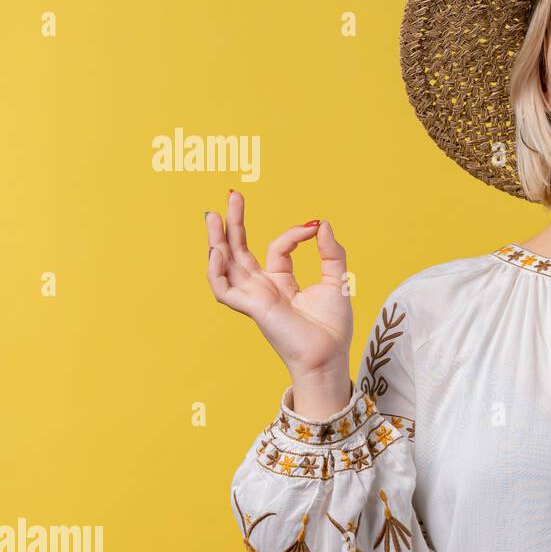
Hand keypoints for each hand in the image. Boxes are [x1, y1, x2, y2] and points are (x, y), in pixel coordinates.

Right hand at [204, 190, 353, 384]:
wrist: (329, 356)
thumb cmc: (333, 327)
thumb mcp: (337, 280)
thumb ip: (331, 252)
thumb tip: (321, 223)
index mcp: (281, 283)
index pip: (277, 249)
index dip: (293, 234)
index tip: (314, 227)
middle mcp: (263, 289)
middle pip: (239, 251)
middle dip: (234, 224)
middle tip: (232, 195)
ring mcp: (254, 298)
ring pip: (225, 265)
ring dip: (216, 240)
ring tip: (213, 215)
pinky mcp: (251, 308)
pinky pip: (223, 289)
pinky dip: (216, 271)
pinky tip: (217, 251)